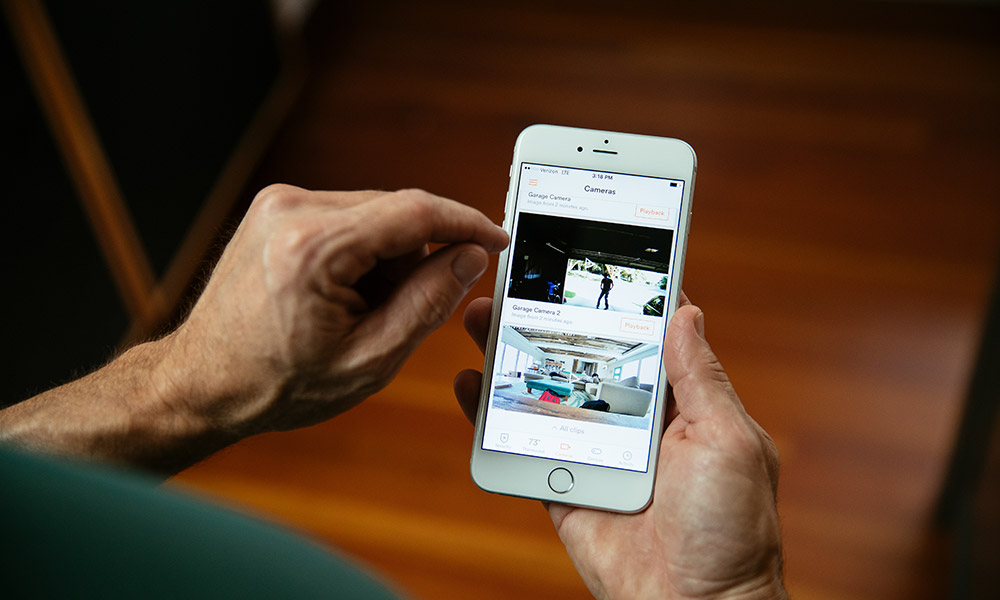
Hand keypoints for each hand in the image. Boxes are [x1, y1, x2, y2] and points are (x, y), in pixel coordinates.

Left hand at [1, 185, 506, 472]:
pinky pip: (347, 217)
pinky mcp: (275, 208)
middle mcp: (291, 210)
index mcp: (313, 250)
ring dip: (387, 257)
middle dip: (417, 258)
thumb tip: (469, 258)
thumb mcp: (369, 359)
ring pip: (373, 215)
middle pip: (395, 212)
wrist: (203, 382)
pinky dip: (362, 253)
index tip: (497, 238)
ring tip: (357, 311)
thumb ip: (428, 302)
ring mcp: (278, 204)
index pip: (414, 213)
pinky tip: (341, 293)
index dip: (466, 224)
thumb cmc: (276, 382)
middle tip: (400, 312)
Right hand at [454, 296, 785, 599]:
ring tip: (482, 317)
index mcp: (680, 404)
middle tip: (516, 282)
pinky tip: (471, 386)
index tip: (587, 261)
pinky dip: (493, 417)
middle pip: (582, 357)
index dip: (617, 299)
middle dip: (548, 320)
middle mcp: (634, 421)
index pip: (644, 336)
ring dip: (513, 355)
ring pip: (546, 392)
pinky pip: (523, 444)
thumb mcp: (727, 439)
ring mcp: (595, 451)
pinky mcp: (563, 484)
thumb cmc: (732, 529)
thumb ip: (700, 376)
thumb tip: (687, 312)